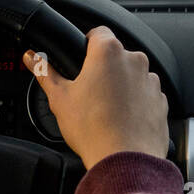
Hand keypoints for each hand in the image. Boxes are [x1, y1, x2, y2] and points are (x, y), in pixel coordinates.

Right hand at [22, 26, 168, 170]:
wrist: (125, 160)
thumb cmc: (93, 129)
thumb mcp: (59, 98)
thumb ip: (45, 72)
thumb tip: (32, 58)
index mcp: (108, 52)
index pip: (98, 32)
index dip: (87, 44)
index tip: (81, 59)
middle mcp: (134, 61)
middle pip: (115, 55)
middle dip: (102, 70)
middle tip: (88, 92)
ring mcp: (151, 81)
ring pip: (131, 76)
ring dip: (120, 86)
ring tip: (104, 110)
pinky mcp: (160, 101)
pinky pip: (145, 95)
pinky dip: (135, 103)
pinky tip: (121, 120)